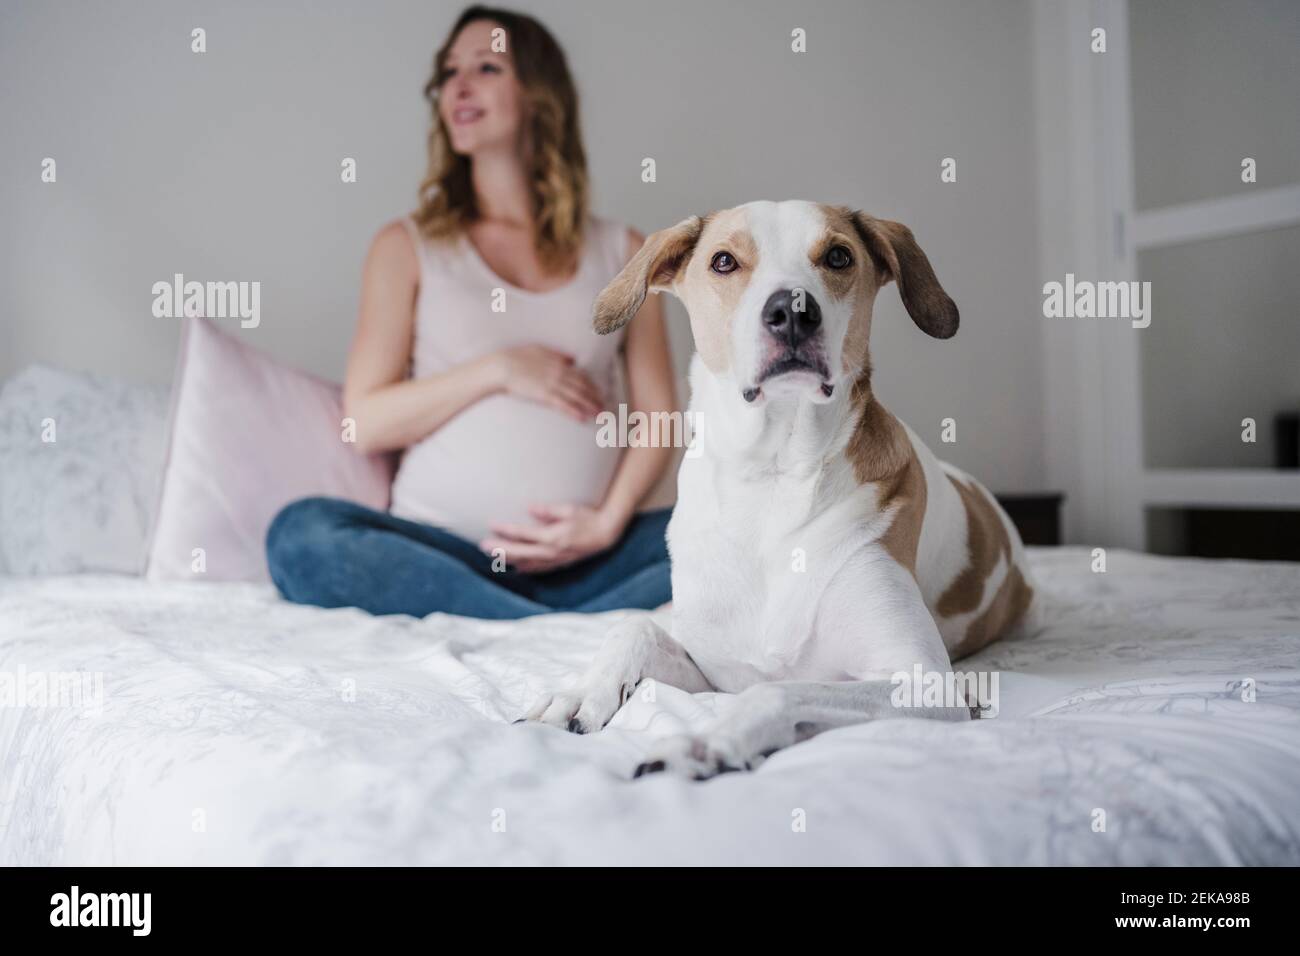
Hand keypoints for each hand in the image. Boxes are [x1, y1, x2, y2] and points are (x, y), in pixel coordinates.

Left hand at [480, 503, 625, 573]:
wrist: (606, 534)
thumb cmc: (589, 518)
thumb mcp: (570, 509)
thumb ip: (548, 511)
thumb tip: (530, 508)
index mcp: (552, 536)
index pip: (523, 534)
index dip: (506, 530)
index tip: (492, 525)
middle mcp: (551, 551)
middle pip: (520, 552)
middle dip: (501, 549)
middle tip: (483, 546)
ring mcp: (555, 560)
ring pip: (527, 563)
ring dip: (509, 559)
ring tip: (493, 556)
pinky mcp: (559, 563)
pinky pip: (539, 569)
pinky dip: (526, 568)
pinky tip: (517, 568)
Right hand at [492, 345, 603, 421]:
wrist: (502, 366)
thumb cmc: (517, 356)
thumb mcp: (539, 350)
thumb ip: (557, 355)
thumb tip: (571, 360)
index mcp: (559, 362)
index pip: (580, 375)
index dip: (592, 385)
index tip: (599, 392)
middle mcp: (559, 373)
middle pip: (583, 386)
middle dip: (595, 397)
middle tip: (605, 406)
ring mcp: (553, 384)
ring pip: (577, 396)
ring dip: (590, 405)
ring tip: (599, 414)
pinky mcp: (544, 395)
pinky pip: (563, 405)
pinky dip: (574, 411)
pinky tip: (583, 418)